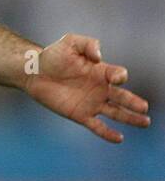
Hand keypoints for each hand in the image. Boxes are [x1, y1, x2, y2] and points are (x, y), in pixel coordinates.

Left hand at [24, 33, 149, 143]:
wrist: (34, 72)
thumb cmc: (53, 55)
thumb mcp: (71, 42)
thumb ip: (88, 44)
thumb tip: (99, 57)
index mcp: (100, 71)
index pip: (118, 75)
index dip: (120, 77)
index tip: (116, 78)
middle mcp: (99, 88)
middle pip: (122, 97)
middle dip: (134, 102)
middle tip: (144, 107)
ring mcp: (91, 103)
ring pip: (116, 112)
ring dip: (130, 118)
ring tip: (145, 122)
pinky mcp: (80, 115)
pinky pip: (97, 126)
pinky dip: (107, 133)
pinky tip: (119, 138)